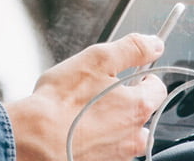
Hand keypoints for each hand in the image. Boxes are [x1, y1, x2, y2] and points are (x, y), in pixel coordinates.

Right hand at [6, 33, 166, 160]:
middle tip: (99, 94)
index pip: (158, 88)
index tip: (129, 74)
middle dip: (126, 103)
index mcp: (137, 106)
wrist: (35, 138)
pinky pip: (107, 149)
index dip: (143, 77)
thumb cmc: (62, 101)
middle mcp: (133, 135)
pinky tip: (78, 131)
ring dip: (112, 125)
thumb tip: (154, 43)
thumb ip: (131, 49)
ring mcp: (117, 154)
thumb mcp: (98, 59)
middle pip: (142, 115)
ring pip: (125, 136)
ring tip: (86, 115)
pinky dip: (97, 140)